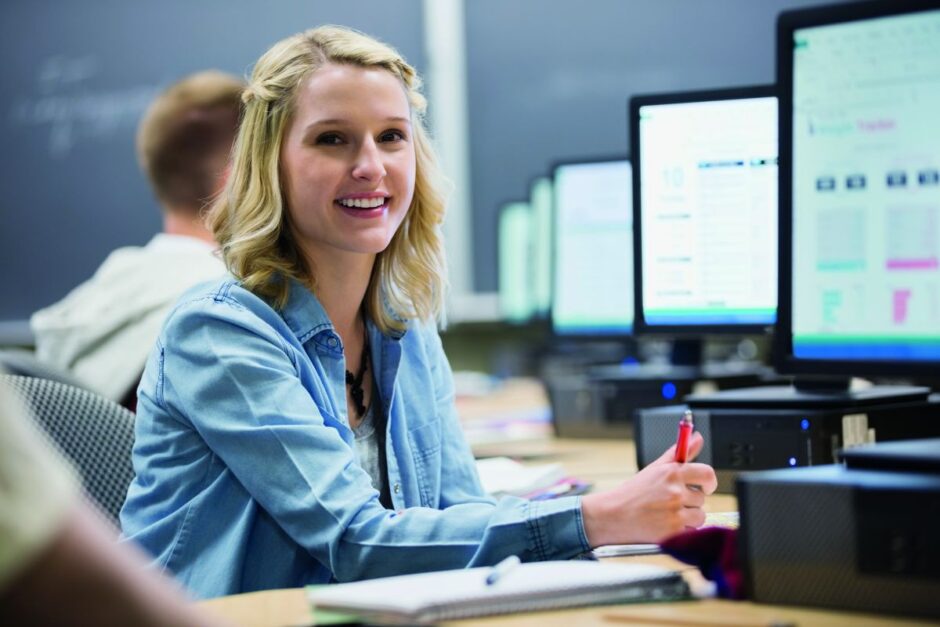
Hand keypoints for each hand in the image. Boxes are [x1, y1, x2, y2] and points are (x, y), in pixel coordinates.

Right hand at [580, 432, 716, 545]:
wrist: (613, 515)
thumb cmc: (633, 492)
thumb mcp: (654, 469)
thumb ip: (678, 453)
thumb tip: (697, 438)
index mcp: (671, 473)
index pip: (707, 474)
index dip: (709, 482)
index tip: (706, 486)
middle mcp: (675, 492)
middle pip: (702, 498)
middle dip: (690, 501)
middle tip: (670, 502)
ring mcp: (675, 513)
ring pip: (699, 516)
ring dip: (688, 517)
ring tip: (667, 514)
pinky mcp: (673, 531)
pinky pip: (691, 530)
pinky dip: (682, 529)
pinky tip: (666, 524)